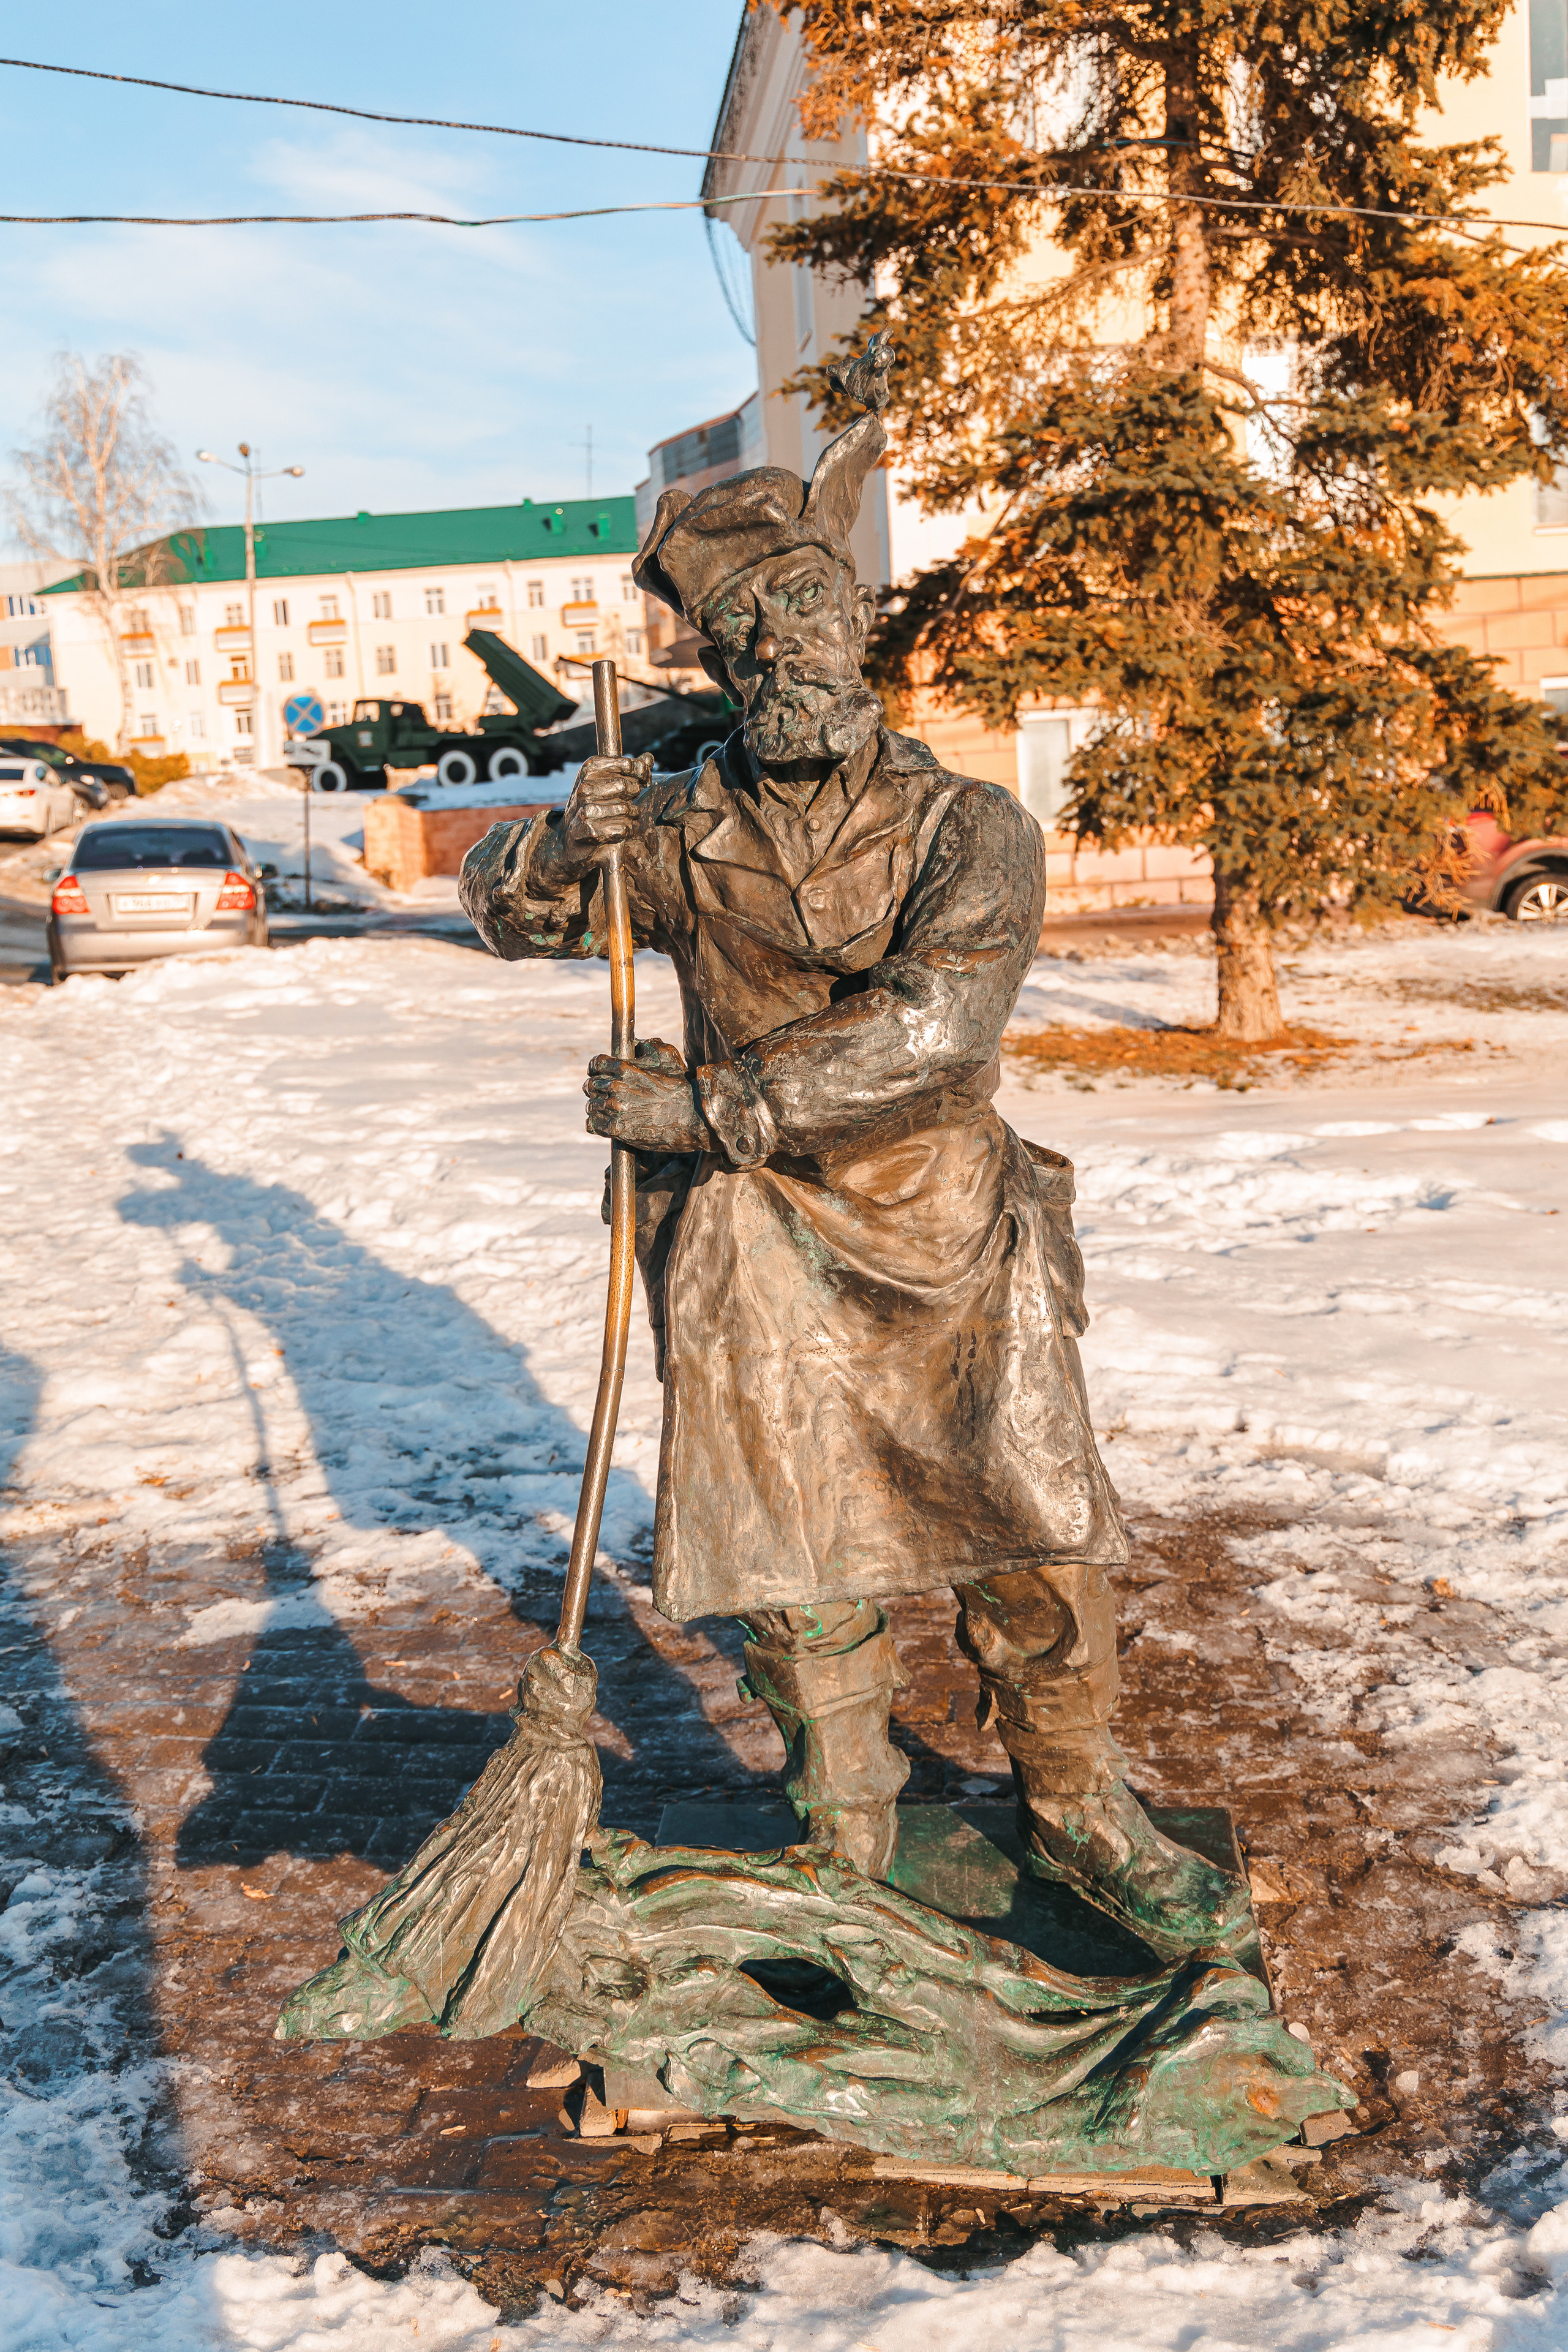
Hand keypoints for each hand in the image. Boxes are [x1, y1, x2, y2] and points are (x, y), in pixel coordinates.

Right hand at [548, 752, 653, 880]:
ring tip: (625, 815)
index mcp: (589, 769)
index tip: (644, 780)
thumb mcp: (605, 780)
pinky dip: (626, 830)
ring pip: (627, 809)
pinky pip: (624, 829)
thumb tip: (649, 758)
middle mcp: (585, 788)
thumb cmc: (594, 803)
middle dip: (634, 794)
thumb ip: (629, 770)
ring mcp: (586, 810)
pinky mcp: (590, 831)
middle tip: (629, 799)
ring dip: (632, 814)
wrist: (570, 834)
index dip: (642, 772)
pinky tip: (617, 828)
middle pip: (627, 786)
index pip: (628, 764)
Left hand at [585, 1039, 710, 1153]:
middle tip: (601, 1094)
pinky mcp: (618, 1129)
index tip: (596, 1073)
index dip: (595, 1068)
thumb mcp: (668, 1055)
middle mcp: (617, 1086)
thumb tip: (635, 1044)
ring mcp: (616, 1108)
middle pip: (590, 1085)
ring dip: (596, 1107)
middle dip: (595, 1089)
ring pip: (591, 1105)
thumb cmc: (682, 1085)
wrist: (693, 1116)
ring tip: (605, 1110)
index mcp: (625, 1067)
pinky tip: (602, 1123)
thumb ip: (648, 1045)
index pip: (597, 1064)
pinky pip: (593, 1125)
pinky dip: (595, 1124)